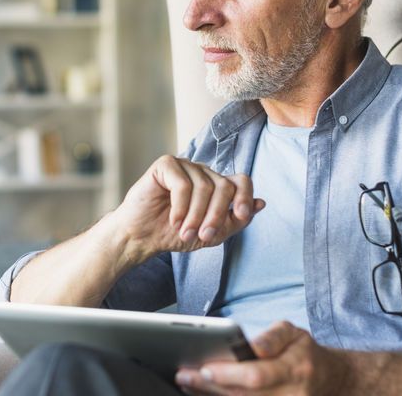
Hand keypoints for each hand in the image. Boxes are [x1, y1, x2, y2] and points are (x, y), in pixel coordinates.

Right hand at [110, 155, 264, 262]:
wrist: (141, 237)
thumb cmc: (173, 234)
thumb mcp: (212, 234)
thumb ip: (236, 220)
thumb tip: (261, 203)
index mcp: (217, 185)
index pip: (241, 181)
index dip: (244, 196)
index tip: (239, 215)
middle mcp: (203, 172)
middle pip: (224, 186)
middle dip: (215, 215)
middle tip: (203, 236)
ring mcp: (185, 165)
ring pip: (204, 187)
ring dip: (195, 215)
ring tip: (184, 232)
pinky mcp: (166, 164)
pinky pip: (182, 183)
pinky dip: (180, 206)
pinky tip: (173, 220)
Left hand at [175, 321, 351, 395]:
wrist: (329, 379)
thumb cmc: (304, 352)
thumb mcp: (294, 333)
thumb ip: (273, 337)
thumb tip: (254, 347)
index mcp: (295, 369)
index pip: (256, 375)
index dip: (229, 374)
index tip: (205, 368)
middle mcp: (290, 394)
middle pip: (243, 395)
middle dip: (210, 386)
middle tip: (184, 375)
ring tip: (188, 383)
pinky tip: (205, 393)